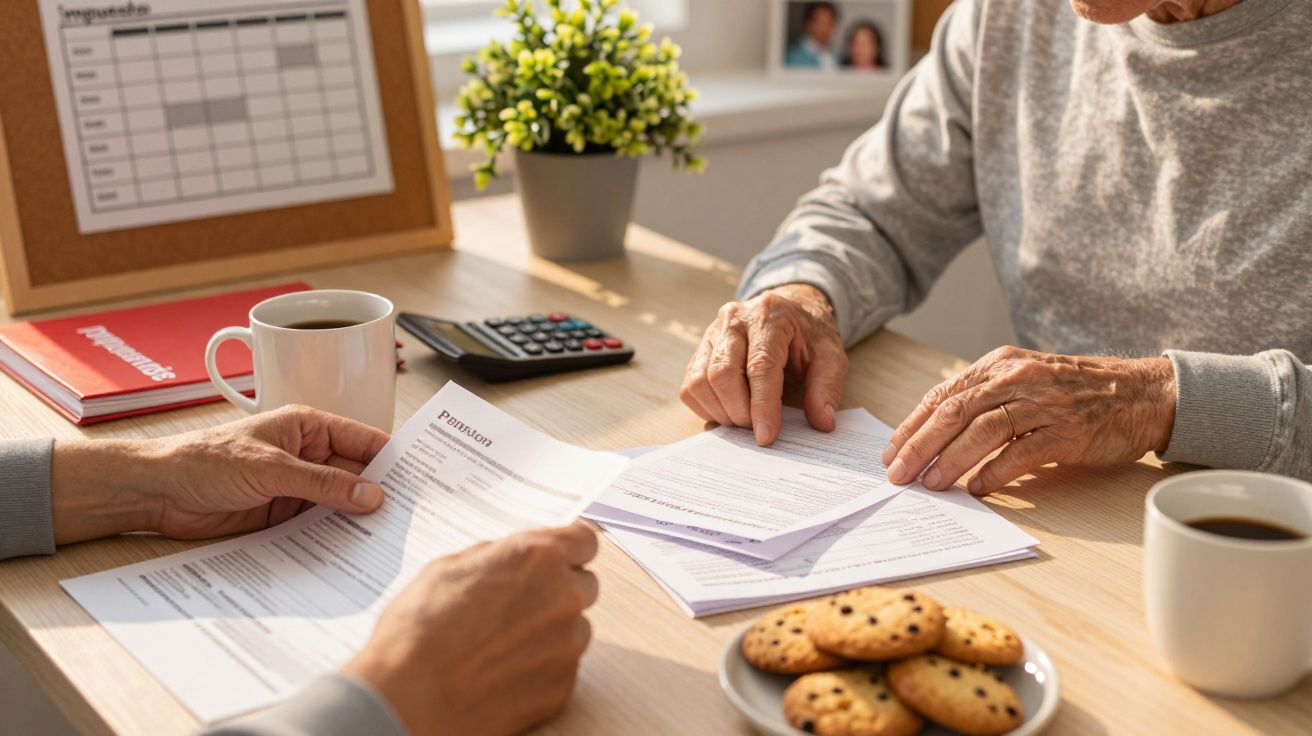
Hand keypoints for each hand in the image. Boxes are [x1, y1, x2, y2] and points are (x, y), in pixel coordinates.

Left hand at [50, 405, 389, 543]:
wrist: (158, 493)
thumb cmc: (205, 461)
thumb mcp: (271, 469)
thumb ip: (322, 485)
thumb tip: (371, 497)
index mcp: (309, 427)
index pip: (364, 442)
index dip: (393, 460)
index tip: (421, 481)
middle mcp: (309, 456)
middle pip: (357, 477)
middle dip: (380, 495)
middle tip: (410, 518)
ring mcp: (298, 487)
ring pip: (341, 504)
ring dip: (357, 520)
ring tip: (387, 540)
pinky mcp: (284, 516)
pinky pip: (319, 527)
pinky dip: (334, 538)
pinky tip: (352, 552)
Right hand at [342, 522, 598, 735]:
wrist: (408, 700)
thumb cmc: (418, 633)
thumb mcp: (450, 568)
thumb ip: (498, 558)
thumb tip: (513, 559)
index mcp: (537, 558)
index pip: (585, 540)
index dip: (570, 549)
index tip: (562, 557)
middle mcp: (563, 597)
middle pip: (584, 584)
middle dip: (559, 590)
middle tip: (519, 604)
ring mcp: (567, 645)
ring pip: (575, 628)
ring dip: (551, 631)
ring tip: (502, 644)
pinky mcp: (562, 686)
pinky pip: (563, 667)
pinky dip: (542, 667)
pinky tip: (503, 671)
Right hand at [680, 284, 847, 444]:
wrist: (790, 309)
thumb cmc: (808, 335)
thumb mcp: (830, 355)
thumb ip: (826, 387)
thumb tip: (822, 422)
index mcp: (770, 316)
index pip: (760, 366)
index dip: (762, 406)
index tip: (766, 436)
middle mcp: (734, 319)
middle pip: (722, 374)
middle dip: (739, 412)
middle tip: (757, 429)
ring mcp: (712, 333)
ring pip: (700, 381)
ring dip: (720, 412)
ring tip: (744, 420)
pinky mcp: (700, 349)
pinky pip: (690, 386)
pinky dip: (706, 407)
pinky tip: (729, 411)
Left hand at [882, 346, 1175, 495]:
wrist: (1143, 393)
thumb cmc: (1077, 391)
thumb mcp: (1024, 380)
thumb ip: (985, 399)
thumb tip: (937, 434)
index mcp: (1000, 366)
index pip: (943, 395)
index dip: (912, 425)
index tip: (891, 451)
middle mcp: (1017, 379)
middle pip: (955, 412)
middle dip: (920, 445)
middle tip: (897, 473)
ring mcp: (1044, 404)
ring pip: (983, 431)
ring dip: (951, 460)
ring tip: (930, 483)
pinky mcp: (1068, 431)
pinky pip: (1023, 452)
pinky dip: (995, 471)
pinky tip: (977, 488)